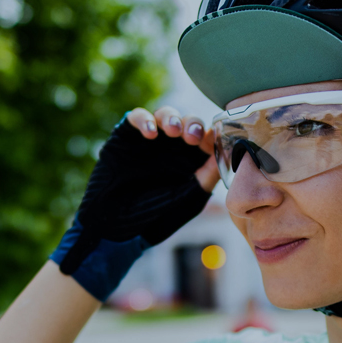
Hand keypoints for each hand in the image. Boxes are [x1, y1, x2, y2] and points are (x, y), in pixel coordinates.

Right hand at [51, 106, 215, 300]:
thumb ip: (206, 178)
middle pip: (188, 122)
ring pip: (165, 115)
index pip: (207, 138)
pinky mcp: (125, 136)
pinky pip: (136, 117)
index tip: (210, 142)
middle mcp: (172, 148)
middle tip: (191, 137)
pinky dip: (145, 120)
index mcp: (191, 162)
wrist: (116, 227)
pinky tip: (150, 134)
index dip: (211, 135)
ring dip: (172, 118)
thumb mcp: (188, 200)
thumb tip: (225, 154)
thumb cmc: (155, 218)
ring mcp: (149, 141)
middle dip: (193, 124)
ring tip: (172, 131)